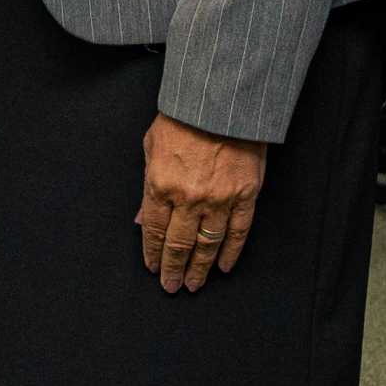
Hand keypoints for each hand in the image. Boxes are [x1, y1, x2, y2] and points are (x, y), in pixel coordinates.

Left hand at [136, 116, 268, 291]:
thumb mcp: (151, 146)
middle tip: (171, 287)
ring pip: (207, 245)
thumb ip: (146, 186)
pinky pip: (238, 232)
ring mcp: (219, 199)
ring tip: (194, 285)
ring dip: (199, 269)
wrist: (222, 98)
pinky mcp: (245, 195)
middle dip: (173, 269)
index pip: (154, 231)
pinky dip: (230, 252)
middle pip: (179, 245)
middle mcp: (188, 198)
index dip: (153, 253)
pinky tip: (223, 267)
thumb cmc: (183, 117)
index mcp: (160, 185)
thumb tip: (140, 220)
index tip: (153, 268)